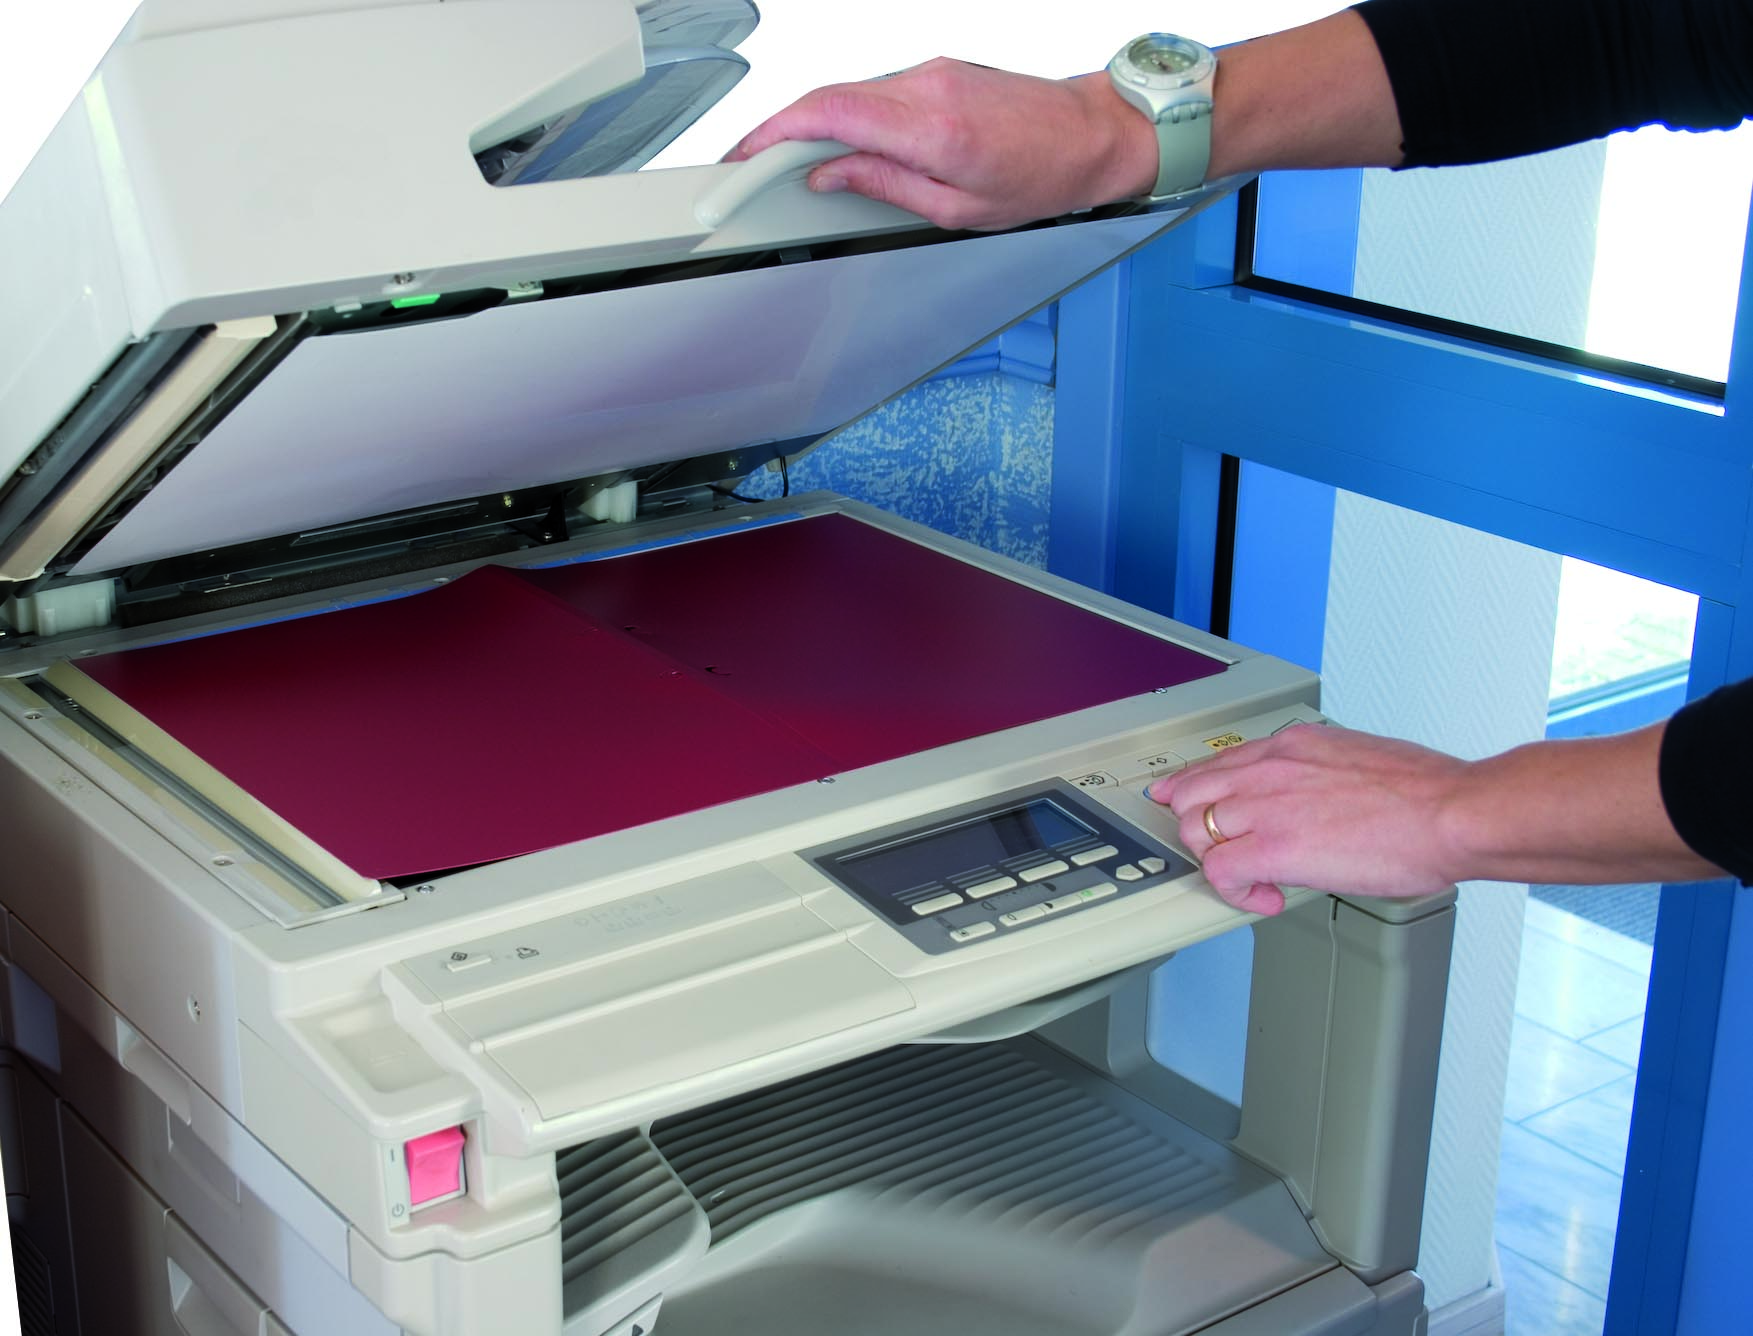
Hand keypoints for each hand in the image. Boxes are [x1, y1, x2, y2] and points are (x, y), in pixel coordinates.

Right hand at [724, 59, 1156, 230]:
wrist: (1092, 136)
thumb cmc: (1042, 177)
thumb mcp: (956, 209)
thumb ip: (885, 187)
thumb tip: (830, 176)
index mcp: (932, 128)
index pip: (829, 115)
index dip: (772, 134)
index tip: (741, 159)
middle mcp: (926, 87)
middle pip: (828, 100)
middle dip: (778, 134)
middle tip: (747, 172)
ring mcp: (929, 72)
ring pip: (849, 94)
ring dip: (814, 127)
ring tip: (792, 168)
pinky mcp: (935, 71)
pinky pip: (875, 93)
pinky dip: (846, 119)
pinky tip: (840, 148)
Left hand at [1146, 724, 1471, 914]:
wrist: (1454, 813)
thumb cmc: (1429, 794)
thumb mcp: (1359, 758)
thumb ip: (1322, 773)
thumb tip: (1318, 798)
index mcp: (1294, 744)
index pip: (1219, 761)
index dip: (1197, 788)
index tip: (1188, 800)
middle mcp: (1272, 766)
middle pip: (1193, 792)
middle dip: (1201, 826)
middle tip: (1227, 853)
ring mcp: (1268, 804)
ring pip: (1196, 829)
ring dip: (1218, 859)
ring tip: (1253, 878)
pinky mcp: (1275, 847)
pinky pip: (1218, 870)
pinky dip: (1234, 891)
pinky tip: (1264, 897)